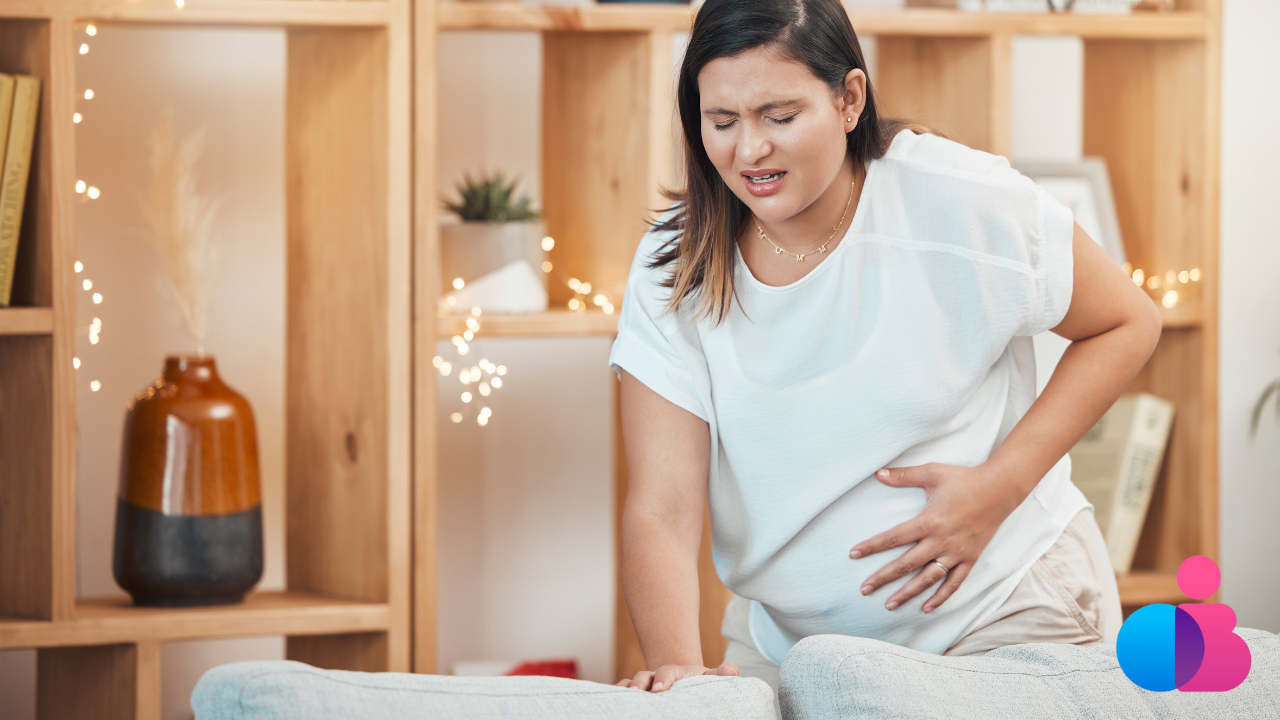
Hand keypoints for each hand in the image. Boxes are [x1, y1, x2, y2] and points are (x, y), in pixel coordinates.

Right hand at [615, 662, 738, 691]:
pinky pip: (621, 692)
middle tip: (640, 694)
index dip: (664, 679)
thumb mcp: (710, 678)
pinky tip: (615, 703)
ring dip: (626, 690)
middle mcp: (656, 676)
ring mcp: (644, 685)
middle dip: (640, 684)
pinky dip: (616, 694)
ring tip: (624, 700)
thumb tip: (731, 671)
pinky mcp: (635, 694)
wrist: (683, 684)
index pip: (668, 672)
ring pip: (630, 684)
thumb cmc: (698, 683)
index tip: (660, 690)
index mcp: (675, 673)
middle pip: (644, 676)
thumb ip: (720, 674)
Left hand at [848, 463, 1021, 613]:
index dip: (871, 546)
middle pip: (906, 565)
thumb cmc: (964, 479)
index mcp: (929, 522)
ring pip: (928, 579)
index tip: (853, 554)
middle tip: (864, 589)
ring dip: (908, 593)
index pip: (893, 538)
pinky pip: (954, 583)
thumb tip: (877, 473)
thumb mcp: (932, 473)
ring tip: (889, 605)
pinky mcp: (970, 559)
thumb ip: (904, 475)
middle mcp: (941, 542)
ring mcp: (956, 553)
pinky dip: (941, 597)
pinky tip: (927, 608)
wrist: (1000, 490)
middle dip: (883, 578)